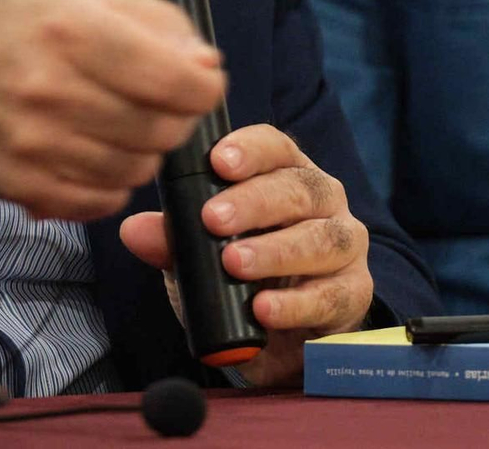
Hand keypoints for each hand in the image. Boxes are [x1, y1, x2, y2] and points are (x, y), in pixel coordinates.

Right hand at [0, 0, 226, 220]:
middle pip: (160, 128)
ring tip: (124, 126)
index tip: (202, 83)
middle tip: (159, 103)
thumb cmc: (24, 29)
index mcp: (71, 27)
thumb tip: (206, 65)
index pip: (174, 78)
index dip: (204, 86)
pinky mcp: (22, 185)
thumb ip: (157, 20)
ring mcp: (32, 143)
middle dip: (175, 118)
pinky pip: (102, 201)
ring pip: (137, 169)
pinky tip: (97, 153)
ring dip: (144, 151)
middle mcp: (49, 87)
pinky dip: (113, 182)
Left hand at [118, 123, 373, 386]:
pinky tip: (264, 310)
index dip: (250, 149)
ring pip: (322, 238)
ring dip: (276, 251)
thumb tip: (134, 230)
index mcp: (286, 175)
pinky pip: (332, 294)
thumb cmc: (242, 278)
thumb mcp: (199, 258)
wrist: (281, 341)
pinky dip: (297, 303)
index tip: (219, 161)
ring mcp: (345, 245)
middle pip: (298, 189)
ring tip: (236, 263)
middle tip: (214, 219)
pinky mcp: (354, 293)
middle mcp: (324, 201)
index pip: (275, 147)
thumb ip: (172, 242)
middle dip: (255, 202)